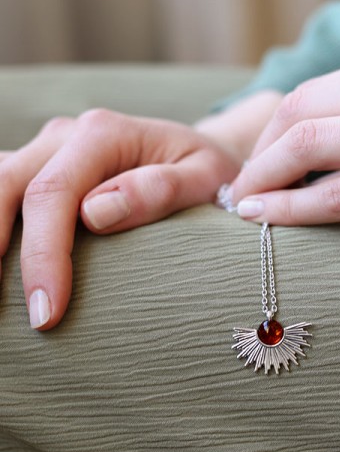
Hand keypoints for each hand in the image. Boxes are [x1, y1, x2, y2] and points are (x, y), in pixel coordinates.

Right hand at [1, 109, 241, 330]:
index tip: (48, 312)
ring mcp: (46, 150)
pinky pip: (2, 190)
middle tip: (20, 317)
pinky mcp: (38, 168)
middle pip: (7, 187)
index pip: (53, 193)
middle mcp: (66, 135)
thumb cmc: (206, 172)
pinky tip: (1, 265)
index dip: (43, 255)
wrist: (197, 156)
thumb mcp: (205, 178)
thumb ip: (160, 190)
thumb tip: (96, 212)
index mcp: (104, 134)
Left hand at [229, 43, 339, 262]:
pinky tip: (264, 219)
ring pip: (311, 144)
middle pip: (300, 109)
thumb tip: (314, 149)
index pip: (315, 89)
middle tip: (237, 188)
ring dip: (263, 178)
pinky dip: (292, 207)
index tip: (254, 162)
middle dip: (256, 153)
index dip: (269, 129)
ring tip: (241, 206)